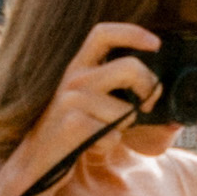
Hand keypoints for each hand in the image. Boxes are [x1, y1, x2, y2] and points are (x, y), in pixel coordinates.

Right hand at [25, 22, 163, 163]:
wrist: (35, 162)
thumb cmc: (71, 132)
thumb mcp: (88, 102)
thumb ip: (116, 90)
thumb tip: (161, 97)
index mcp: (78, 66)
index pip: (103, 33)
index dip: (133, 33)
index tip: (156, 44)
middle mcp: (74, 77)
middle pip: (130, 67)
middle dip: (149, 87)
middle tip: (148, 104)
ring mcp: (71, 100)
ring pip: (127, 109)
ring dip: (125, 126)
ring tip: (104, 131)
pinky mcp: (73, 125)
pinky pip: (114, 134)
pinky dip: (111, 144)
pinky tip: (93, 145)